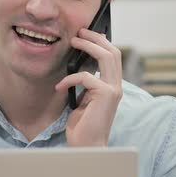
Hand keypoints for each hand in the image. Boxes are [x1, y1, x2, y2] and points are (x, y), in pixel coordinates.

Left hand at [55, 28, 122, 146]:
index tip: (87, 33)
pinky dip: (70, 78)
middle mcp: (117, 86)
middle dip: (96, 38)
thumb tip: (79, 64)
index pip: (113, 57)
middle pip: (113, 52)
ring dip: (88, 46)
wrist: (87, 145)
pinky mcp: (105, 95)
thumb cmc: (83, 125)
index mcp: (113, 86)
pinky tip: (59, 86)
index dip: (102, 42)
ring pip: (106, 57)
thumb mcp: (84, 98)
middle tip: (80, 31)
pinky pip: (85, 77)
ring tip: (73, 41)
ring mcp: (113, 90)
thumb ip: (86, 83)